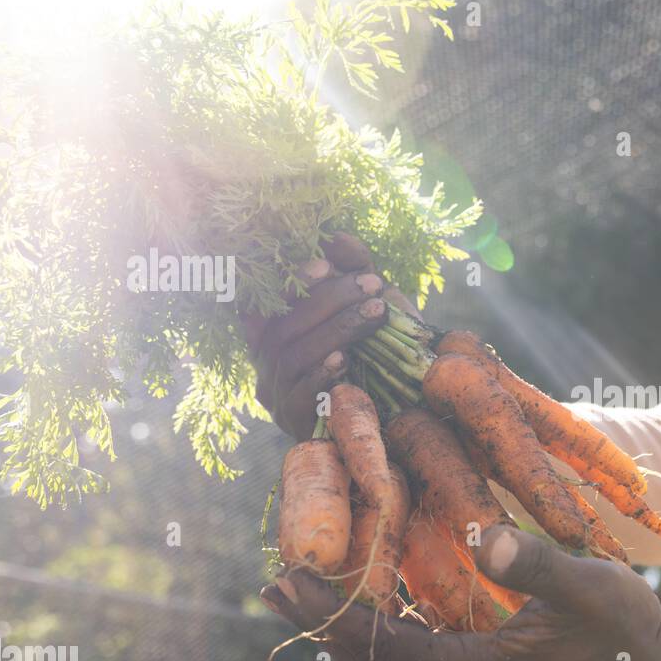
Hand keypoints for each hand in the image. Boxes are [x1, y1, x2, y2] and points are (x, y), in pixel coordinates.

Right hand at [242, 232, 421, 438]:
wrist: (396, 412)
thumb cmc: (375, 350)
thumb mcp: (365, 304)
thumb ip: (351, 270)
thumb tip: (337, 238)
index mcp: (272, 329)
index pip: (265, 300)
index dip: (290, 281)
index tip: (324, 265)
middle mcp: (264, 360)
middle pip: (284, 326)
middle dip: (329, 300)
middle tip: (372, 284)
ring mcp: (274, 393)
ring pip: (292, 356)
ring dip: (336, 330)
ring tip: (375, 312)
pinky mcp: (291, 422)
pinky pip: (297, 396)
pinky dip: (320, 374)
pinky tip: (345, 359)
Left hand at [261, 526, 660, 660]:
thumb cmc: (626, 628)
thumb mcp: (590, 588)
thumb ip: (539, 564)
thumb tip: (487, 536)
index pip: (386, 646)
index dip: (333, 613)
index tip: (287, 580)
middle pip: (373, 659)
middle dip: (320, 621)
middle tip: (269, 583)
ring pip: (389, 658)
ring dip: (343, 625)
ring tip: (300, 591)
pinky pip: (413, 650)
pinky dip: (379, 624)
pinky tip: (366, 595)